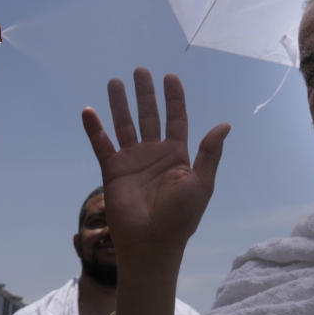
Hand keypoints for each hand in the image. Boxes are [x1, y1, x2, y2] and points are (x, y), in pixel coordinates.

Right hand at [81, 68, 229, 259]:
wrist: (152, 243)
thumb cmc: (180, 217)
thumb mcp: (201, 183)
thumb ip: (209, 153)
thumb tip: (225, 124)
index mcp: (178, 156)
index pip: (176, 119)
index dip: (174, 99)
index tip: (170, 77)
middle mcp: (154, 154)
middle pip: (149, 116)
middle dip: (145, 94)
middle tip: (141, 71)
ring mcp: (133, 161)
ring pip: (125, 125)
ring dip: (120, 104)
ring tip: (115, 81)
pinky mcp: (113, 170)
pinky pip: (102, 144)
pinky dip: (95, 128)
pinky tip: (89, 111)